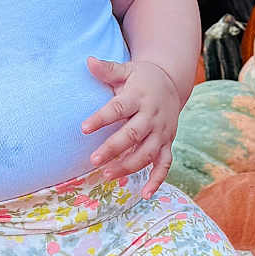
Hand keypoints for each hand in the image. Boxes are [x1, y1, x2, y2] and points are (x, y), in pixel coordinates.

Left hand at [82, 58, 179, 195]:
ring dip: (129, 166)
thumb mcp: (127, 70)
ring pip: (147, 152)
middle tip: (92, 160)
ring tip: (107, 175)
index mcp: (139, 97)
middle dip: (114, 148)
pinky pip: (165, 164)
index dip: (101, 118)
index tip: (83, 128)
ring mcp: (161, 131)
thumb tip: (88, 61)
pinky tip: (144, 194)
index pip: (119, 108)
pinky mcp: (167, 143)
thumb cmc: (141, 78)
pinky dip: (157, 180)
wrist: (171, 82)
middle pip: (133, 134)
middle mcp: (152, 116)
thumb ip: (107, 69)